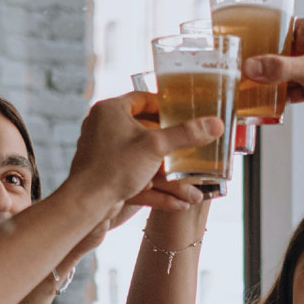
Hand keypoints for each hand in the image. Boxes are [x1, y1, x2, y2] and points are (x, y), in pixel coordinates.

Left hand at [63, 92, 221, 209]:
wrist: (86, 204)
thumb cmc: (114, 167)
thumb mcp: (156, 147)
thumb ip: (186, 135)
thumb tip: (216, 124)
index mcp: (111, 110)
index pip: (142, 99)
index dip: (165, 105)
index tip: (183, 113)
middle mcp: (103, 127)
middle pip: (144, 129)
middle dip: (169, 142)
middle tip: (189, 143)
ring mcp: (103, 152)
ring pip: (142, 157)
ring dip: (166, 170)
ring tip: (188, 178)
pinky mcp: (106, 174)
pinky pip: (135, 177)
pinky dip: (156, 188)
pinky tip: (178, 202)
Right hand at [242, 16, 303, 134]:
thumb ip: (279, 68)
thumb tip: (252, 67)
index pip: (282, 28)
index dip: (263, 37)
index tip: (244, 46)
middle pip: (280, 53)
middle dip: (263, 64)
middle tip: (241, 70)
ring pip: (284, 73)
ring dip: (270, 83)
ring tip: (248, 88)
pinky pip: (291, 90)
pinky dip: (280, 97)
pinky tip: (267, 102)